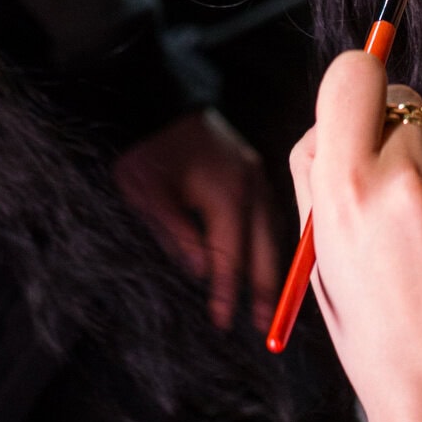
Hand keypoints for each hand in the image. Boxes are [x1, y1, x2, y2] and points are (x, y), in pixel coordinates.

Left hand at [115, 109, 280, 328]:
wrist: (162, 97)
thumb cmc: (148, 148)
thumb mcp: (147, 193)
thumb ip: (176, 233)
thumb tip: (203, 273)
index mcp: (226, 194)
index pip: (232, 256)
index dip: (228, 292)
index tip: (224, 322)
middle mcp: (251, 186)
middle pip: (265, 247)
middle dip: (266, 288)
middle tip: (268, 324)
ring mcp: (257, 175)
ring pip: (274, 230)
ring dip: (274, 266)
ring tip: (273, 300)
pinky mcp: (255, 169)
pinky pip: (271, 213)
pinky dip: (272, 240)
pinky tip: (268, 258)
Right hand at [292, 52, 421, 421]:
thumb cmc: (374, 335)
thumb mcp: (320, 257)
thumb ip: (320, 177)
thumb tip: (336, 115)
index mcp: (346, 190)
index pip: (352, 73)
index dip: (352, 82)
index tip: (355, 105)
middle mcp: (407, 177)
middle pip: (397, 93)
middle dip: (387, 123)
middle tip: (385, 174)